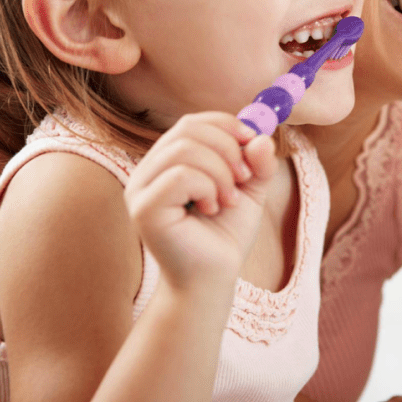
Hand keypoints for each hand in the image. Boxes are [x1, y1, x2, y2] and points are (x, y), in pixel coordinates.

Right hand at [124, 112, 278, 289]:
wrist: (212, 278)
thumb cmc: (225, 234)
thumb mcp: (251, 190)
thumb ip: (258, 162)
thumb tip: (261, 136)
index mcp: (168, 161)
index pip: (192, 123)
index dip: (226, 125)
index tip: (252, 141)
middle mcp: (148, 170)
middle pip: (187, 129)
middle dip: (228, 148)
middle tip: (245, 178)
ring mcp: (140, 189)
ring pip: (184, 149)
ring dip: (220, 171)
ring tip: (229, 199)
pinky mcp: (144, 209)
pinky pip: (179, 176)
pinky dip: (207, 188)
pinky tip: (212, 208)